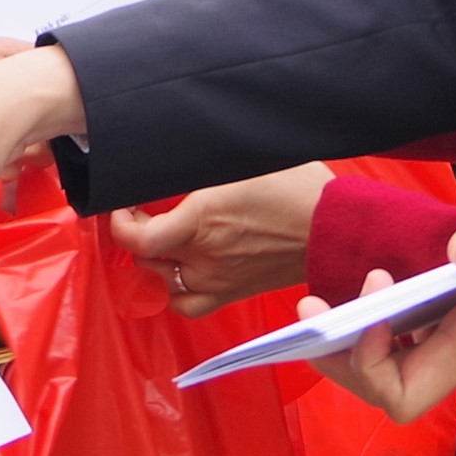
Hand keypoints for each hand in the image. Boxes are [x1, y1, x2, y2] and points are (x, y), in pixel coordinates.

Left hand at [112, 165, 331, 315]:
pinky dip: (173, 290)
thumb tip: (173, 152)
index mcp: (203, 218)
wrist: (336, 229)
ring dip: (153, 259)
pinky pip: (186, 304)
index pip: (138, 236)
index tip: (123, 205)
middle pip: (145, 255)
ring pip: (161, 279)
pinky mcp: (232, 292)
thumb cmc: (299, 188)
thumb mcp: (245, 161)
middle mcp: (205, 255)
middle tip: (143, 211)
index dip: (119, 222)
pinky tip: (176, 270)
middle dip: (135, 232)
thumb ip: (203, 161)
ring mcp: (218, 279)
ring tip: (160, 237)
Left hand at [312, 226, 455, 422]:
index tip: (365, 307)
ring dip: (360, 333)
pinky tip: (388, 284)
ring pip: (401, 358)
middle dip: (341, 352)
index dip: (366, 362)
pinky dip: (393, 314)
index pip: (400, 392)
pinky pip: (425, 330)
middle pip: (386, 381)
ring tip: (340, 293)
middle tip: (316, 304)